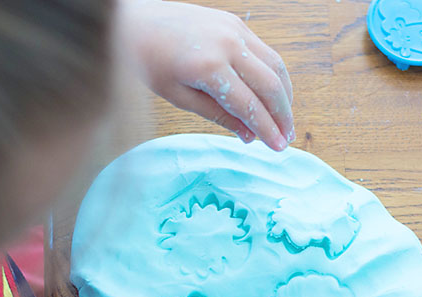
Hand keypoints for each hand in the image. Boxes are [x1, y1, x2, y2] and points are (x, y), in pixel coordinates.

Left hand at [119, 0, 294, 150]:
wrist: (134, 23)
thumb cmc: (149, 62)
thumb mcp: (179, 97)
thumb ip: (217, 116)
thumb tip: (250, 136)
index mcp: (208, 66)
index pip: (249, 105)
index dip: (267, 129)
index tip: (278, 149)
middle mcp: (227, 44)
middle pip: (270, 85)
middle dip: (283, 116)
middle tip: (286, 139)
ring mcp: (234, 30)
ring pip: (275, 66)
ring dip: (284, 95)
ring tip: (284, 120)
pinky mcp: (235, 23)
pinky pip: (265, 52)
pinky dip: (274, 75)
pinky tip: (274, 94)